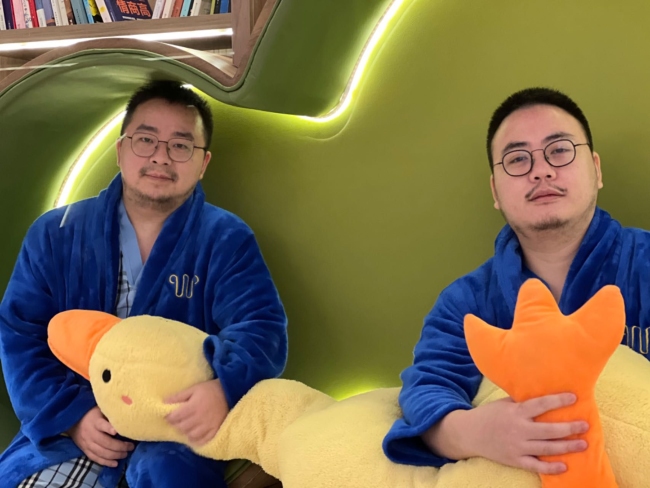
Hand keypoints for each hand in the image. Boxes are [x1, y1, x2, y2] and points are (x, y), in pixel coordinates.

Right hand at [67, 406, 133, 466]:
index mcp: (95, 422)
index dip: (109, 428)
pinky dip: (106, 462)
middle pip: (105, 442)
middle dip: (120, 446)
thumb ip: (111, 414)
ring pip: (101, 452)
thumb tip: (127, 416)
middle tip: (131, 447)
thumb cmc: (92, 414)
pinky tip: (115, 463)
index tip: (116, 431)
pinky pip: (95, 458)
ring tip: (125, 454)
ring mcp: (87, 443)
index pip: (102, 425)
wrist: (74, 421)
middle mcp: (91, 433)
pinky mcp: (85, 450)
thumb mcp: (101, 409)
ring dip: (115, 455)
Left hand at [165, 379, 228, 445]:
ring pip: (191, 435)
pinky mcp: (215, 430)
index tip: (168, 416)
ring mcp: (208, 426)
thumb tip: (164, 402)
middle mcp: (199, 418)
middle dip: (176, 425)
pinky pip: (203, 440)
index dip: (169, 418)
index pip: (175, 417)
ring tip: (186, 427)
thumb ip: (179, 396)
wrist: (229, 393)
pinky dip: (196, 440)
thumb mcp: (194, 388)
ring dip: (185, 432)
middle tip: (176, 422)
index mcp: (193, 406)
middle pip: (181, 427)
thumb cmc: (210, 390)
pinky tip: (194, 435)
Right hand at [424, 393, 588, 474]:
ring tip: (583, 444)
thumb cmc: (488, 415)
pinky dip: (551, 467)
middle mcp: (519, 429)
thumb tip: (540, 391)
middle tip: (585, 425)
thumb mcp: (503, 403)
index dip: (558, 401)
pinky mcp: (514, 460)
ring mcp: (517, 446)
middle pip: (549, 430)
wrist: (468, 434)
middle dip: (570, 428)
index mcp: (516, 412)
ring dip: (567, 447)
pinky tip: (565, 466)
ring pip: (547, 448)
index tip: (574, 398)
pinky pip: (536, 465)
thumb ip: (521, 401)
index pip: (541, 405)